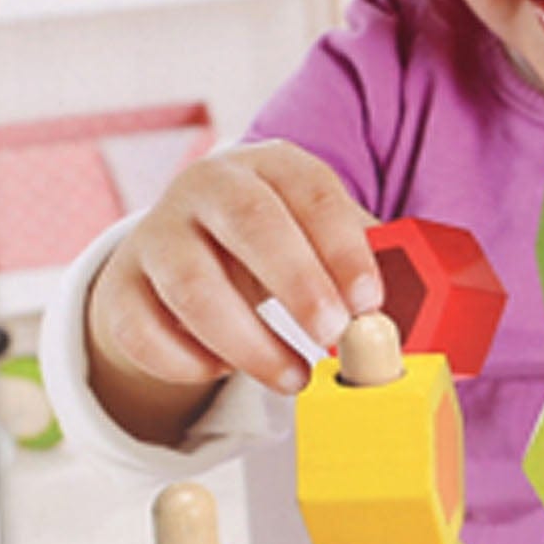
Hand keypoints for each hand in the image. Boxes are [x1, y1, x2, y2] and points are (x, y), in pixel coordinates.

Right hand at [86, 141, 382, 434]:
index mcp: (270, 165)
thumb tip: (422, 325)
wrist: (183, 249)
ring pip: (191, 285)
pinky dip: (185, 361)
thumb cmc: (275, 246)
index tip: (370, 301)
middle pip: (249, 221)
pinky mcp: (121, 286)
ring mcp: (156, 233)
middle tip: (333, 336)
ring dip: (247, 341)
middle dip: (297, 282)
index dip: (343, 244)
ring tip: (294, 379)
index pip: (310, 189)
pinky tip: (223, 370)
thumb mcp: (318, 238)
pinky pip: (144, 330)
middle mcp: (207, 185)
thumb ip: (366, 268)